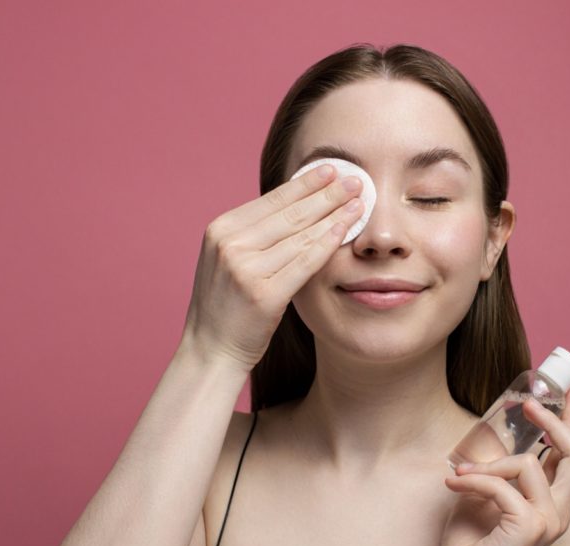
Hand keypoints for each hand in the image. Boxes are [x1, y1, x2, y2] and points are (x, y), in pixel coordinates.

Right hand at [180, 165, 364, 370]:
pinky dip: (328, 243)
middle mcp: (230, 244)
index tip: (330, 169)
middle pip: (290, 213)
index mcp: (221, 230)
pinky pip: (305, 262)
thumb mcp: (229, 260)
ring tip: (359, 202)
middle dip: (326, 194)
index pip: (272, 200)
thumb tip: (296, 205)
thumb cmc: (226, 307)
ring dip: (334, 215)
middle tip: (355, 179)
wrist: (210, 350)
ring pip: (301, 234)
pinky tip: (346, 230)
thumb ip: (254, 235)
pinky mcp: (264, 294)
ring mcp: (245, 269)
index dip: (305, 184)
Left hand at [438, 388, 569, 545]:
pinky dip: (474, 481)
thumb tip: (492, 443)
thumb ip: (497, 474)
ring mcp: (549, 520)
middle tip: (529, 404)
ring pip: (527, 463)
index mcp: (550, 505)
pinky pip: (501, 484)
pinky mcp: (530, 526)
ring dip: (487, 465)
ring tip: (460, 476)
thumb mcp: (483, 499)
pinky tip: (454, 486)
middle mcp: (558, 512)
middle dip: (555, 422)